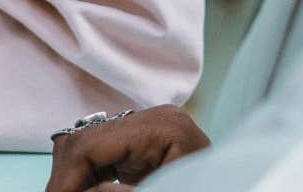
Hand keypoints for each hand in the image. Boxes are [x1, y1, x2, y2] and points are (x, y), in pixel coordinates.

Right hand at [44, 105, 211, 191]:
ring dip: (74, 177)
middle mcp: (154, 118)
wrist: (237, 187)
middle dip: (65, 177)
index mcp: (163, 126)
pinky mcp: (146, 145)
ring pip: (87, 146)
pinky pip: (103, 156)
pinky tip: (85, 191)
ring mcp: (149, 130)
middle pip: (84, 140)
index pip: (91, 143)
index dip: (65, 178)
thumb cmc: (211, 188)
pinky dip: (88, 177)